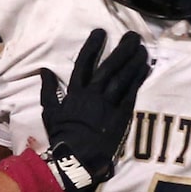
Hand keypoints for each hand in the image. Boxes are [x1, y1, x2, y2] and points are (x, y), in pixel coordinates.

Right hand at [38, 28, 150, 191]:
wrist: (77, 159)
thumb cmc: (62, 137)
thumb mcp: (49, 113)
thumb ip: (48, 90)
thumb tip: (45, 70)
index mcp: (75, 92)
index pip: (84, 63)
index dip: (92, 46)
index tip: (101, 32)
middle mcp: (93, 94)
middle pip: (109, 67)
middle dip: (121, 50)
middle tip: (132, 36)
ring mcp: (108, 104)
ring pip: (122, 77)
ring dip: (133, 62)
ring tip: (143, 48)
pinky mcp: (120, 115)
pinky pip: (131, 93)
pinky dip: (138, 80)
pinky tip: (145, 68)